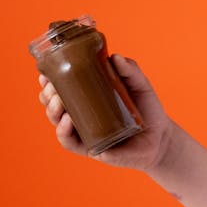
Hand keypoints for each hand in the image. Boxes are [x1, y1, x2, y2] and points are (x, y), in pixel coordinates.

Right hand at [37, 54, 177, 171]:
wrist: (161, 137)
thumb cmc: (147, 109)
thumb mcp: (140, 85)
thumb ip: (130, 70)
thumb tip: (115, 57)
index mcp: (88, 99)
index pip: (61, 90)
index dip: (49, 83)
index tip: (45, 74)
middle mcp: (81, 116)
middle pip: (54, 105)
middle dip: (48, 95)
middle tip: (52, 86)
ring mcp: (84, 132)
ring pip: (58, 122)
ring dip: (53, 110)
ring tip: (58, 101)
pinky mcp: (91, 148)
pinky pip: (71, 142)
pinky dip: (65, 131)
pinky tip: (67, 120)